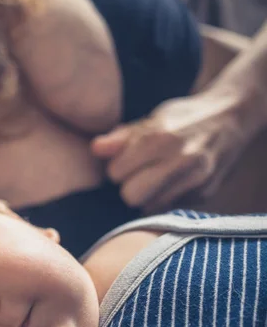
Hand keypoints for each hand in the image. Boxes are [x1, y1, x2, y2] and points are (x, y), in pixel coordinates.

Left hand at [91, 91, 248, 211]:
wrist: (231, 118)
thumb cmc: (183, 118)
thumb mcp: (152, 118)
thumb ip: (120, 137)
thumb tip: (95, 149)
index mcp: (160, 137)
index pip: (116, 173)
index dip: (117, 168)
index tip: (125, 161)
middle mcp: (180, 160)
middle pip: (131, 196)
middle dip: (128, 187)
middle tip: (137, 174)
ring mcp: (195, 180)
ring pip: (149, 207)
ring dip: (146, 196)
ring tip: (155, 178)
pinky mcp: (204, 194)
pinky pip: (169, 208)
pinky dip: (164, 199)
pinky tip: (171, 183)